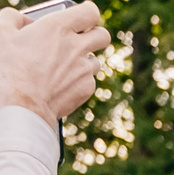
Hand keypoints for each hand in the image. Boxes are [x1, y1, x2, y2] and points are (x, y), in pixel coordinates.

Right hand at [0, 3, 103, 121]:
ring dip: (83, 59)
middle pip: (103, 35)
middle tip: (81, 37)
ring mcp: (85, 69)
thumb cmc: (9, 67)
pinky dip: (78, 79)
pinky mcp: (87, 88)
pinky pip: (89, 79)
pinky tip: (61, 81)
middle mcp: (77, 47)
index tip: (84, 14)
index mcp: (58, 27)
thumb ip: (14, 18)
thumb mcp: (2, 32)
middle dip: (94, 34)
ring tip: (64, 63)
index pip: (89, 12)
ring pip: (95, 59)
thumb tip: (24, 20)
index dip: (88, 11)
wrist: (22, 104)